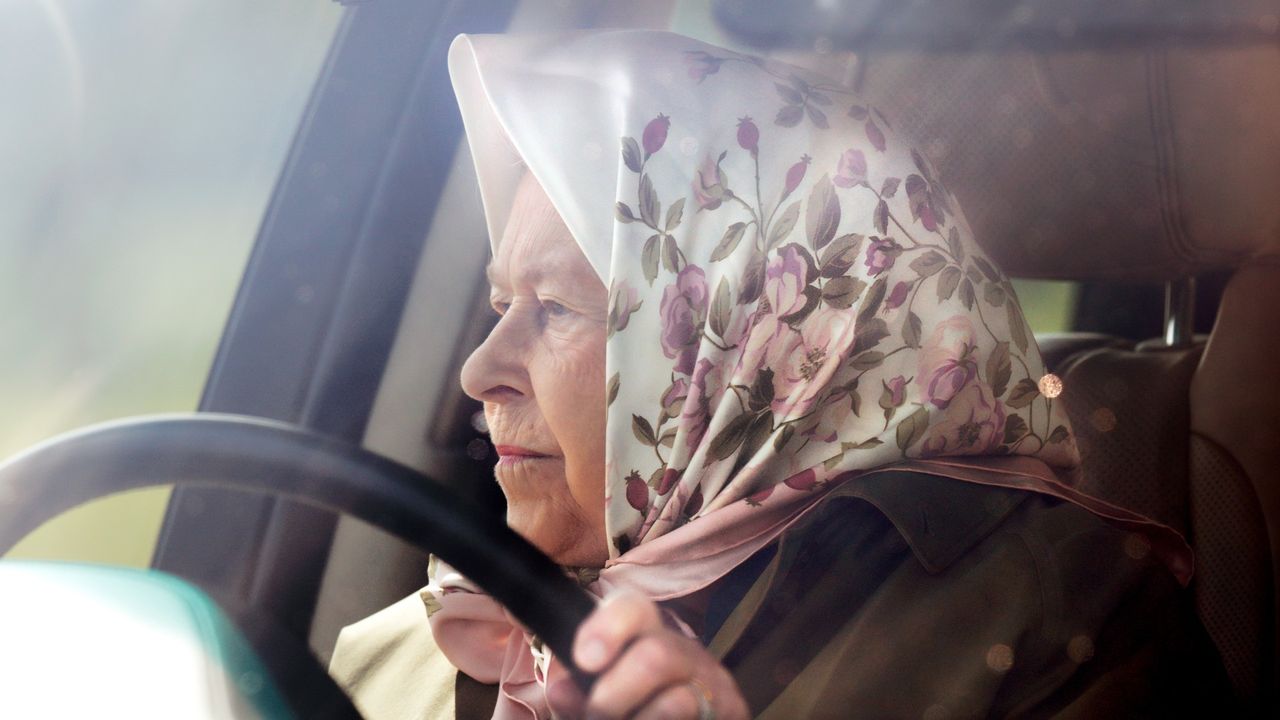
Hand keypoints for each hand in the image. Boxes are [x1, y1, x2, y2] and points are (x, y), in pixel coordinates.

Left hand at [545, 590, 748, 718]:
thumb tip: (561, 689)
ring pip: (676, 702)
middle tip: (596, 717)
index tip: (585, 660)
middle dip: (614, 697)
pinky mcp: (734, 709)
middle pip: (655, 656)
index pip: (633, 607)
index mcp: (643, 635)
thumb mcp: (595, 701)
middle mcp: (682, 649)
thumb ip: (575, 695)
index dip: (607, 628)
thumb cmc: (630, 710)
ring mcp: (712, 680)